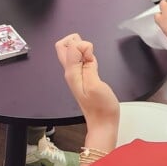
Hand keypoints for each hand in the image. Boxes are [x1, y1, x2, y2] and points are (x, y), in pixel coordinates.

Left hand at [55, 34, 118, 149]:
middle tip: (90, 52)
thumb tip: (83, 47)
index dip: (82, 45)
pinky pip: (80, 59)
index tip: (91, 56)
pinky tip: (93, 64)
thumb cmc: (102, 107)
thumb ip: (87, 65)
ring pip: (72, 51)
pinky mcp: (82, 76)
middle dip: (77, 42)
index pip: (69, 46)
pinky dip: (87, 56)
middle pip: (63, 46)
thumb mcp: (95, 85)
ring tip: (93, 61)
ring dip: (83, 49)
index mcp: (71, 72)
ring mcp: (75, 74)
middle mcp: (70, 71)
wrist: (103, 123)